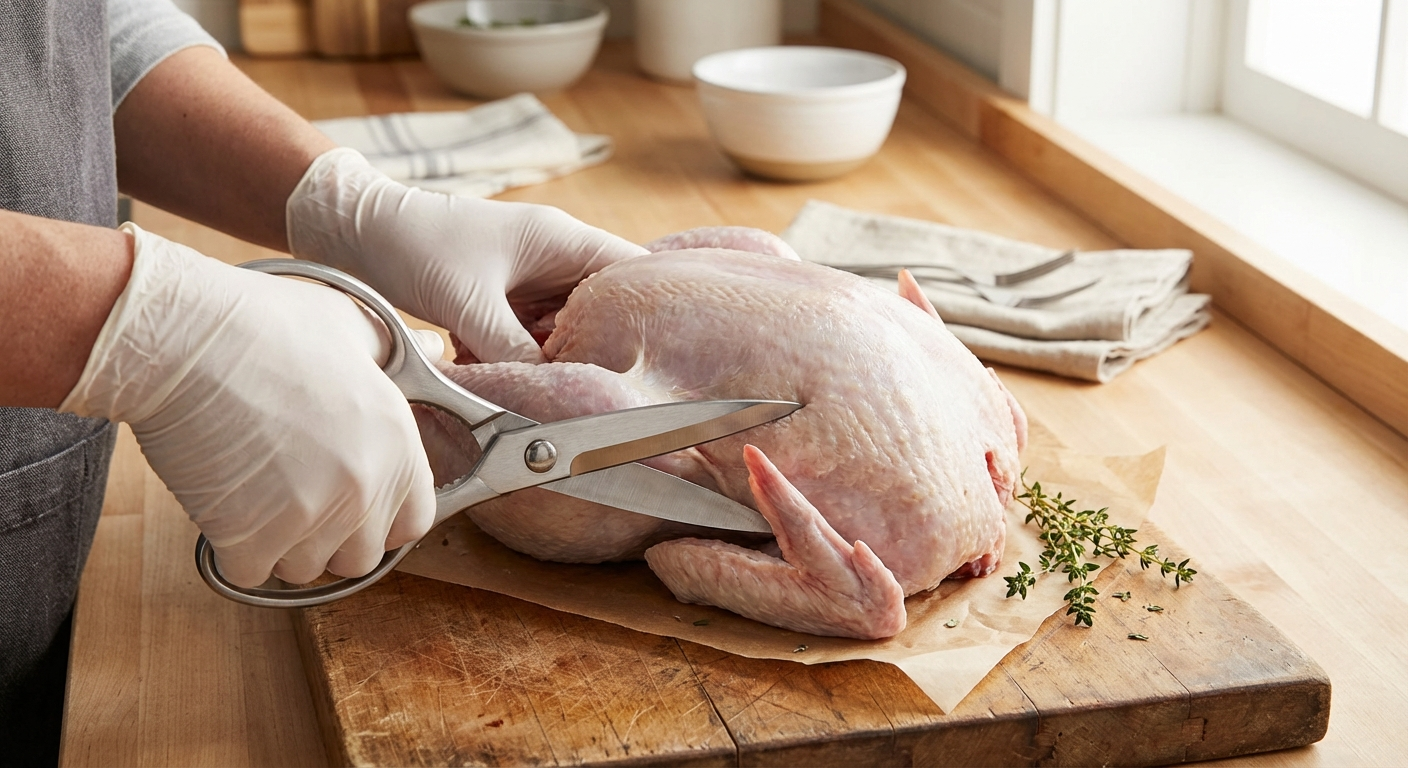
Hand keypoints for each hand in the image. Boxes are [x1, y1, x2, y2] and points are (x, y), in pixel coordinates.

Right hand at [60, 224, 435, 587]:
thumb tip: (433, 349)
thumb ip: (396, 351)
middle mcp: (364, 486)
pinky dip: (235, 549)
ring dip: (282, 544)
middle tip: (297, 498)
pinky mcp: (251, 536)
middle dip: (332, 537)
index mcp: (396, 442)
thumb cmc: (262, 323)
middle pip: (360, 556)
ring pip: (305, 568)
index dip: (384, 517)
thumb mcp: (351, 325)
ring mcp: (310, 516)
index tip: (355, 502)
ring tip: (258, 492)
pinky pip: (252, 571)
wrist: (182, 338)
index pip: (415, 520)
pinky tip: (224, 503)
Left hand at [285, 148, 647, 363]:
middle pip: (604, 309)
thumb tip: (551, 395)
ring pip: (565, 329)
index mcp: (562, 240)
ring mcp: (527, 279)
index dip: (650, 311)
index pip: (634, 272)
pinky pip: (529, 337)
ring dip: (555, 357)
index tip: (655, 356)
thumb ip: (514, 350)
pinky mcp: (500, 300)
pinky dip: (521, 358)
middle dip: (600, 349)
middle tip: (599, 389)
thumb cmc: (411, 243)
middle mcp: (554, 257)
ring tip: (552, 386)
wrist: (348, 228)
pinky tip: (503, 373)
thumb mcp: (468, 303)